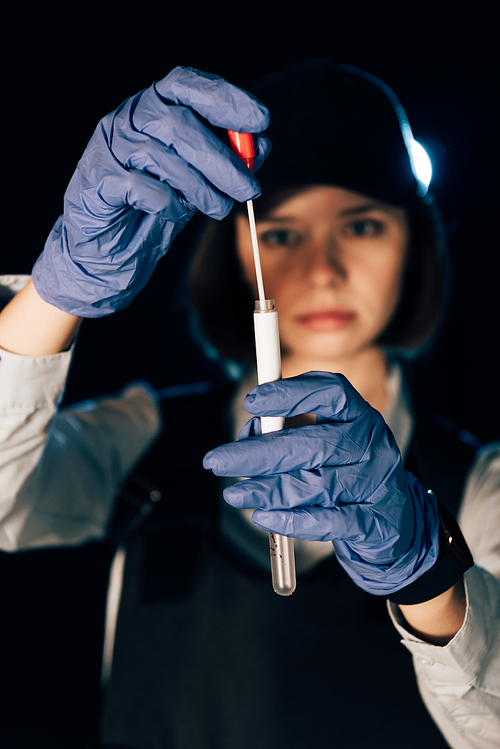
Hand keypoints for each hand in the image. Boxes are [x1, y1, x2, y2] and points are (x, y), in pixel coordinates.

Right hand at [32, 66, 270, 316]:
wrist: (108, 245)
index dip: (225, 99)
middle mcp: (127, 118)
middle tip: (250, 189)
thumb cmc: (155, 204)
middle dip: (223, 158)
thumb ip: (226, 159)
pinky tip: (176, 214)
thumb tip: (261, 146)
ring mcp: (109, 147)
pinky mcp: (97, 180)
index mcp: (153, 106)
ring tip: (220, 209)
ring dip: (201, 188)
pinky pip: (139, 186)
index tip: (261, 120)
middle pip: (178, 124)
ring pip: (161, 156)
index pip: (186, 85)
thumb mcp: (198, 179)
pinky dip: (168, 203)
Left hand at [204, 372, 439, 595]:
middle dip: (259, 453)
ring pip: (317, 485)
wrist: (395, 520)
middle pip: (314, 443)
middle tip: (218, 461)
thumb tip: (247, 434)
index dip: (290, 392)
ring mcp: (378, 483)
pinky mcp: (376, 521)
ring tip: (235, 495)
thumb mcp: (324, 443)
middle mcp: (372, 443)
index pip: (330, 392)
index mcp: (358, 414)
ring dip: (268, 490)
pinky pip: (329, 521)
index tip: (251, 401)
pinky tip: (265, 517)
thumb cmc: (346, 471)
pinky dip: (292, 521)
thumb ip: (289, 433)